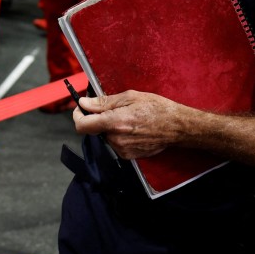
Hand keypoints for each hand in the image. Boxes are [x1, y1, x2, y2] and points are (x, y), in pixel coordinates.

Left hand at [74, 90, 189, 159]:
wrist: (176, 127)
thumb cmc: (156, 108)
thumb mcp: (129, 97)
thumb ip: (103, 102)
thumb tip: (84, 103)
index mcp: (114, 122)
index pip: (82, 125)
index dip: (78, 116)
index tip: (81, 108)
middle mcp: (116, 139)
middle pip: (94, 130)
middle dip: (97, 119)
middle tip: (111, 108)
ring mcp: (122, 150)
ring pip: (105, 136)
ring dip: (109, 127)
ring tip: (127, 118)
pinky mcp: (128, 156)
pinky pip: (115, 144)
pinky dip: (118, 135)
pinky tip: (132, 128)